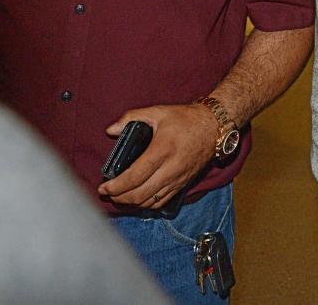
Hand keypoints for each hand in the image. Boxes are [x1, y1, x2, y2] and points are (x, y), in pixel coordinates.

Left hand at [97, 103, 217, 209]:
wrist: (214, 127)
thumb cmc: (186, 118)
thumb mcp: (158, 112)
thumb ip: (132, 117)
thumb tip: (111, 130)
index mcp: (162, 150)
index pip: (135, 176)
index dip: (116, 186)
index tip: (103, 186)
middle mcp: (170, 168)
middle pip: (140, 194)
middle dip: (119, 198)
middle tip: (107, 193)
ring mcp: (177, 179)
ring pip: (150, 202)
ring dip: (131, 203)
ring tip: (119, 197)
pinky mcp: (183, 184)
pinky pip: (161, 202)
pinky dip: (146, 205)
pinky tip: (137, 199)